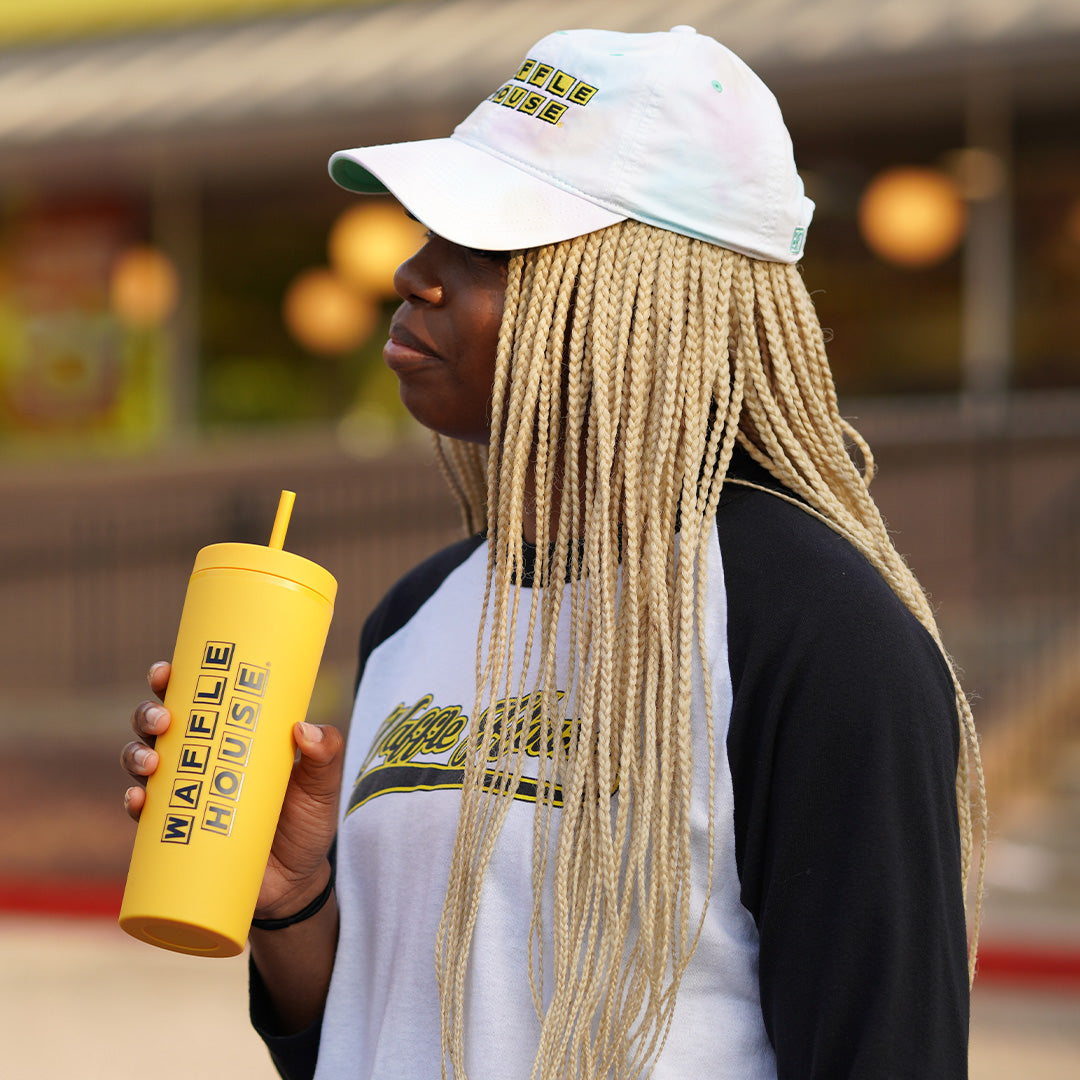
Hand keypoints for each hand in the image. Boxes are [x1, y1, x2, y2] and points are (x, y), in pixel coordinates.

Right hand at [120, 660, 344, 920]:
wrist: (298, 883)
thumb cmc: (307, 819)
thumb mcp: (323, 783)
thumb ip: (327, 752)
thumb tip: (304, 729)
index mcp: (229, 735)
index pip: (193, 698)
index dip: (171, 680)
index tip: (166, 670)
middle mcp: (198, 760)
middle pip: (158, 727)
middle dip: (149, 715)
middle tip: (164, 720)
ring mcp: (182, 797)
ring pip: (143, 765)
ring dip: (135, 756)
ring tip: (152, 762)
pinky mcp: (174, 836)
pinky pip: (143, 818)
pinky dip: (134, 805)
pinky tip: (138, 801)